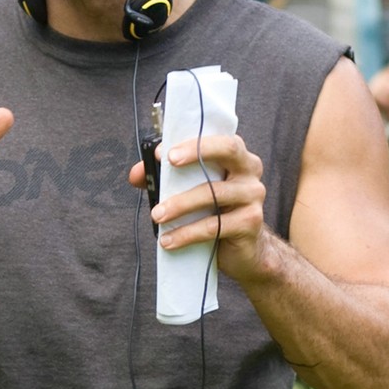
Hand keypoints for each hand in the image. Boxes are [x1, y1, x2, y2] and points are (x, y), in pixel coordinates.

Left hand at [133, 132, 277, 282]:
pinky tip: (168, 240)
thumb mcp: (190, 190)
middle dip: (196, 152)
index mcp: (236, 156)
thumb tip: (135, 174)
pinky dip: (186, 233)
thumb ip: (164, 178)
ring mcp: (253, 197)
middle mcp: (249, 171)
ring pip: (213, 193)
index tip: (161, 152)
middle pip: (228, 149)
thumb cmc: (215, 211)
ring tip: (157, 215)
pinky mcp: (250, 223)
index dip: (190, 141)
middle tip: (168, 163)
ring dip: (180, 204)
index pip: (217, 137)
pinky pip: (214, 226)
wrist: (244, 250)